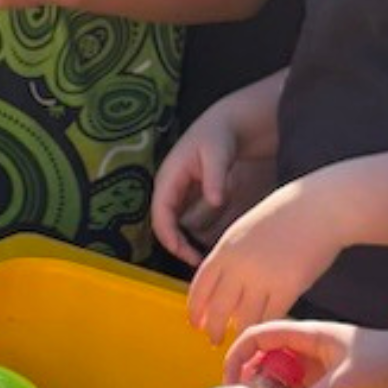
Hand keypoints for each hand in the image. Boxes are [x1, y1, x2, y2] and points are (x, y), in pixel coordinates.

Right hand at [155, 109, 269, 264]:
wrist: (226, 124)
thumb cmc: (219, 135)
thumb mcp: (218, 152)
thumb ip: (215, 177)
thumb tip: (215, 201)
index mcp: (168, 178)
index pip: (161, 215)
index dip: (170, 238)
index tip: (187, 255)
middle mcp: (169, 188)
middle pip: (165, 225)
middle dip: (178, 246)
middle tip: (199, 263)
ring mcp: (179, 193)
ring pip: (176, 226)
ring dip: (187, 242)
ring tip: (206, 257)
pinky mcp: (190, 196)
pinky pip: (188, 220)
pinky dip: (196, 233)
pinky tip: (213, 241)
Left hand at [187, 171, 363, 343]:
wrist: (319, 207)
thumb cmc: (286, 215)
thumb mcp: (244, 230)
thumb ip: (230, 256)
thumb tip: (219, 283)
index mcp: (225, 249)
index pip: (200, 287)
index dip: (195, 309)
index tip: (195, 322)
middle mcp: (240, 266)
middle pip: (218, 309)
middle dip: (214, 329)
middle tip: (214, 339)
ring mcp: (264, 278)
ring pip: (244, 319)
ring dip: (240, 333)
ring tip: (241, 339)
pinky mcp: (289, 287)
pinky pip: (272, 317)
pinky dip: (266, 326)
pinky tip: (265, 331)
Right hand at [226, 321, 387, 387]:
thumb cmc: (386, 361)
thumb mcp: (344, 384)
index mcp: (306, 334)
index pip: (258, 336)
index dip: (238, 356)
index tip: (230, 384)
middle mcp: (306, 348)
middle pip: (266, 365)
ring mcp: (316, 367)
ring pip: (284, 387)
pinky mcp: (328, 383)